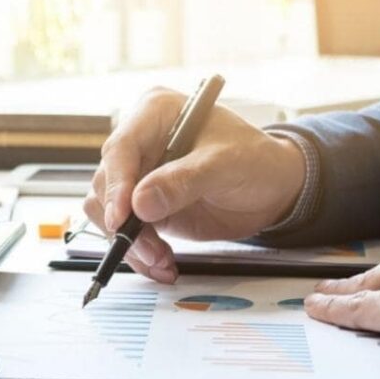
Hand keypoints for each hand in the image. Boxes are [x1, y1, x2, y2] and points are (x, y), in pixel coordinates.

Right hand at [84, 87, 306, 281]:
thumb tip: (139, 204)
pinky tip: (162, 264)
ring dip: (131, 243)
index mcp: (155, 114)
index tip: (122, 218)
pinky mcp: (144, 205)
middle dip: (124, 222)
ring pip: (108, 211)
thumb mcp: (225, 165)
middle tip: (150, 250)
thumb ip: (182, 182)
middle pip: (107, 183)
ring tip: (161, 261)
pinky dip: (140, 252)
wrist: (272, 187)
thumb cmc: (254, 160)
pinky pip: (126, 231)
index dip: (116, 184)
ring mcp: (140, 175)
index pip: (121, 148)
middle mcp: (140, 142)